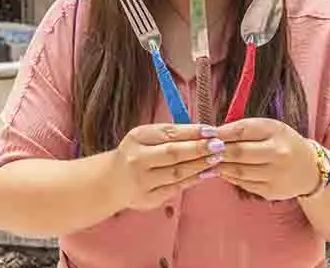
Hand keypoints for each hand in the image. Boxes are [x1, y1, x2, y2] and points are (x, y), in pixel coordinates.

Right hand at [110, 123, 224, 210]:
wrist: (110, 182)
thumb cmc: (136, 153)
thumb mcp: (145, 137)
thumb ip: (170, 134)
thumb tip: (204, 132)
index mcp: (137, 138)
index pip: (169, 133)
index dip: (192, 132)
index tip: (211, 130)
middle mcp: (137, 159)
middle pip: (173, 153)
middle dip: (199, 149)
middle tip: (219, 146)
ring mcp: (142, 181)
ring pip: (177, 173)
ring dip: (200, 165)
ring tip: (217, 159)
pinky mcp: (148, 198)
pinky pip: (175, 188)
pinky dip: (193, 180)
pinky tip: (206, 173)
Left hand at [215, 118, 318, 200]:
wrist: (310, 169)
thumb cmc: (284, 143)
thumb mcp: (270, 128)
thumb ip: (244, 129)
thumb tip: (213, 135)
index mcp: (277, 132)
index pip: (242, 131)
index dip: (221, 133)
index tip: (206, 134)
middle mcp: (279, 153)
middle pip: (239, 152)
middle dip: (217, 151)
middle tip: (203, 150)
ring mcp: (275, 175)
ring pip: (238, 171)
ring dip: (220, 166)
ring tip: (208, 162)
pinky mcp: (271, 191)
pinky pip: (244, 184)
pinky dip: (230, 177)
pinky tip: (222, 172)